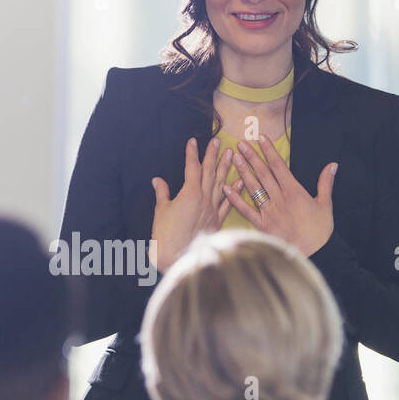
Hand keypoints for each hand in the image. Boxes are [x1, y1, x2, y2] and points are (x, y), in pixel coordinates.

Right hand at [150, 136, 233, 272]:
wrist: (177, 258)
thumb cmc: (166, 236)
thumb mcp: (161, 211)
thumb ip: (162, 193)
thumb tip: (158, 181)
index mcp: (190, 193)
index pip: (191, 167)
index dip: (192, 153)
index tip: (193, 141)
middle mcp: (204, 199)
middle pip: (209, 172)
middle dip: (212, 155)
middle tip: (217, 141)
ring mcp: (212, 210)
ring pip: (221, 184)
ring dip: (225, 168)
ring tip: (231, 154)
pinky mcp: (217, 221)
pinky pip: (229, 203)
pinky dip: (235, 192)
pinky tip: (240, 181)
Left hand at [222, 133, 335, 255]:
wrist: (314, 254)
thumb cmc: (320, 232)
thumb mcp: (326, 205)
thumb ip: (326, 183)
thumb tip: (332, 165)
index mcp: (295, 191)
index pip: (279, 166)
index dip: (269, 151)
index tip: (261, 139)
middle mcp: (280, 199)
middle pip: (263, 173)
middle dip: (252, 157)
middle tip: (241, 144)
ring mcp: (270, 212)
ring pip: (254, 188)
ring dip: (243, 172)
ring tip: (234, 158)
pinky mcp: (263, 225)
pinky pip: (246, 210)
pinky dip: (236, 199)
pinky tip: (227, 188)